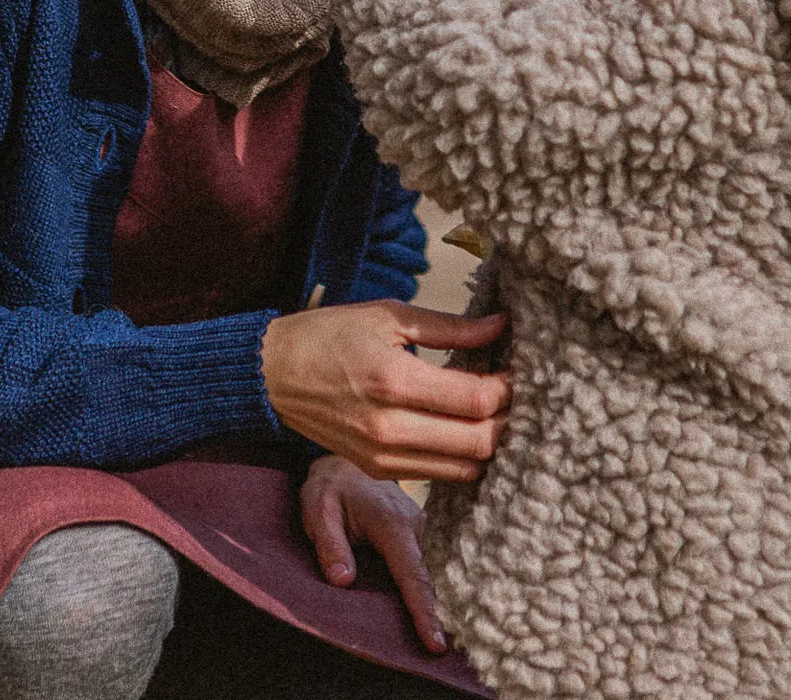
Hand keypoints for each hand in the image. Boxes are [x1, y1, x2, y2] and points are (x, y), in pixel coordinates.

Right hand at [260, 299, 509, 481]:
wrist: (272, 375)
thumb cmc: (329, 335)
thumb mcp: (389, 315)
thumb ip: (450, 327)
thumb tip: (500, 326)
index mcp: (394, 380)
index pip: (476, 399)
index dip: (508, 388)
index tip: (518, 370)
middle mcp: (389, 428)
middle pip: (479, 443)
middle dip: (508, 420)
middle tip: (517, 395)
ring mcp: (382, 457)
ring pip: (465, 469)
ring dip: (489, 443)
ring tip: (495, 413)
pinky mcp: (378, 471)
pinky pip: (438, 475)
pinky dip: (462, 457)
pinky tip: (466, 429)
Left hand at [301, 454, 447, 653]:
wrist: (345, 461)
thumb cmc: (330, 486)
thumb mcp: (319, 509)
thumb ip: (330, 544)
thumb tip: (344, 582)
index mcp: (392, 521)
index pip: (411, 573)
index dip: (423, 611)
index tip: (436, 643)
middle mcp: (414, 524)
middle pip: (422, 578)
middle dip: (426, 613)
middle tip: (431, 647)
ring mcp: (419, 527)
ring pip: (421, 572)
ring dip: (418, 599)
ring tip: (424, 631)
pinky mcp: (417, 532)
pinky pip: (417, 565)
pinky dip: (414, 586)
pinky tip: (414, 607)